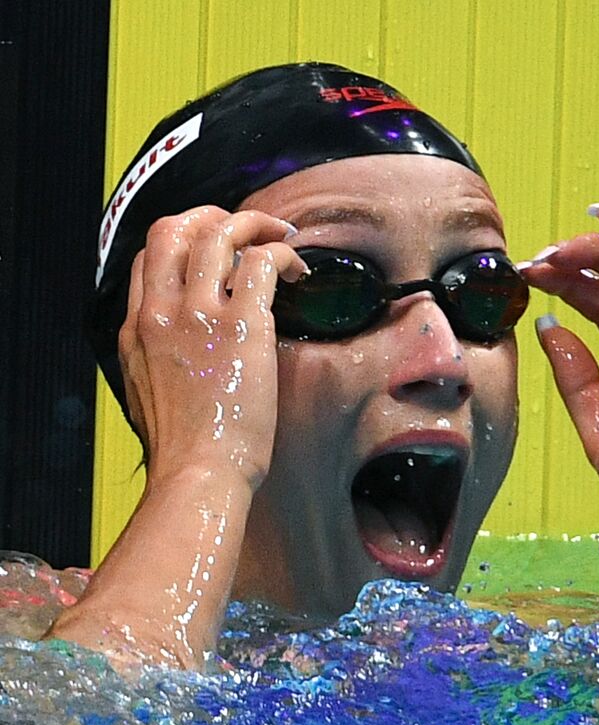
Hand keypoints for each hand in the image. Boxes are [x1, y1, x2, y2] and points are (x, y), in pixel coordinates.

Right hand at [119, 207, 306, 488]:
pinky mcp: (242, 325)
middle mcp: (162, 312)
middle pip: (172, 230)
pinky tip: (299, 270)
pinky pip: (261, 263)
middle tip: (247, 227)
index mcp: (137, 329)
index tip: (215, 249)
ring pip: (218, 235)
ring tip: (281, 237)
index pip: (147, 259)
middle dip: (211, 215)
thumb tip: (180, 355)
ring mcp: (199, 315)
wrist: (198, 472)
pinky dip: (283, 255)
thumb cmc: (185, 450)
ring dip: (254, 225)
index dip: (183, 242)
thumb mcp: (148, 397)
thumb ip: (159, 362)